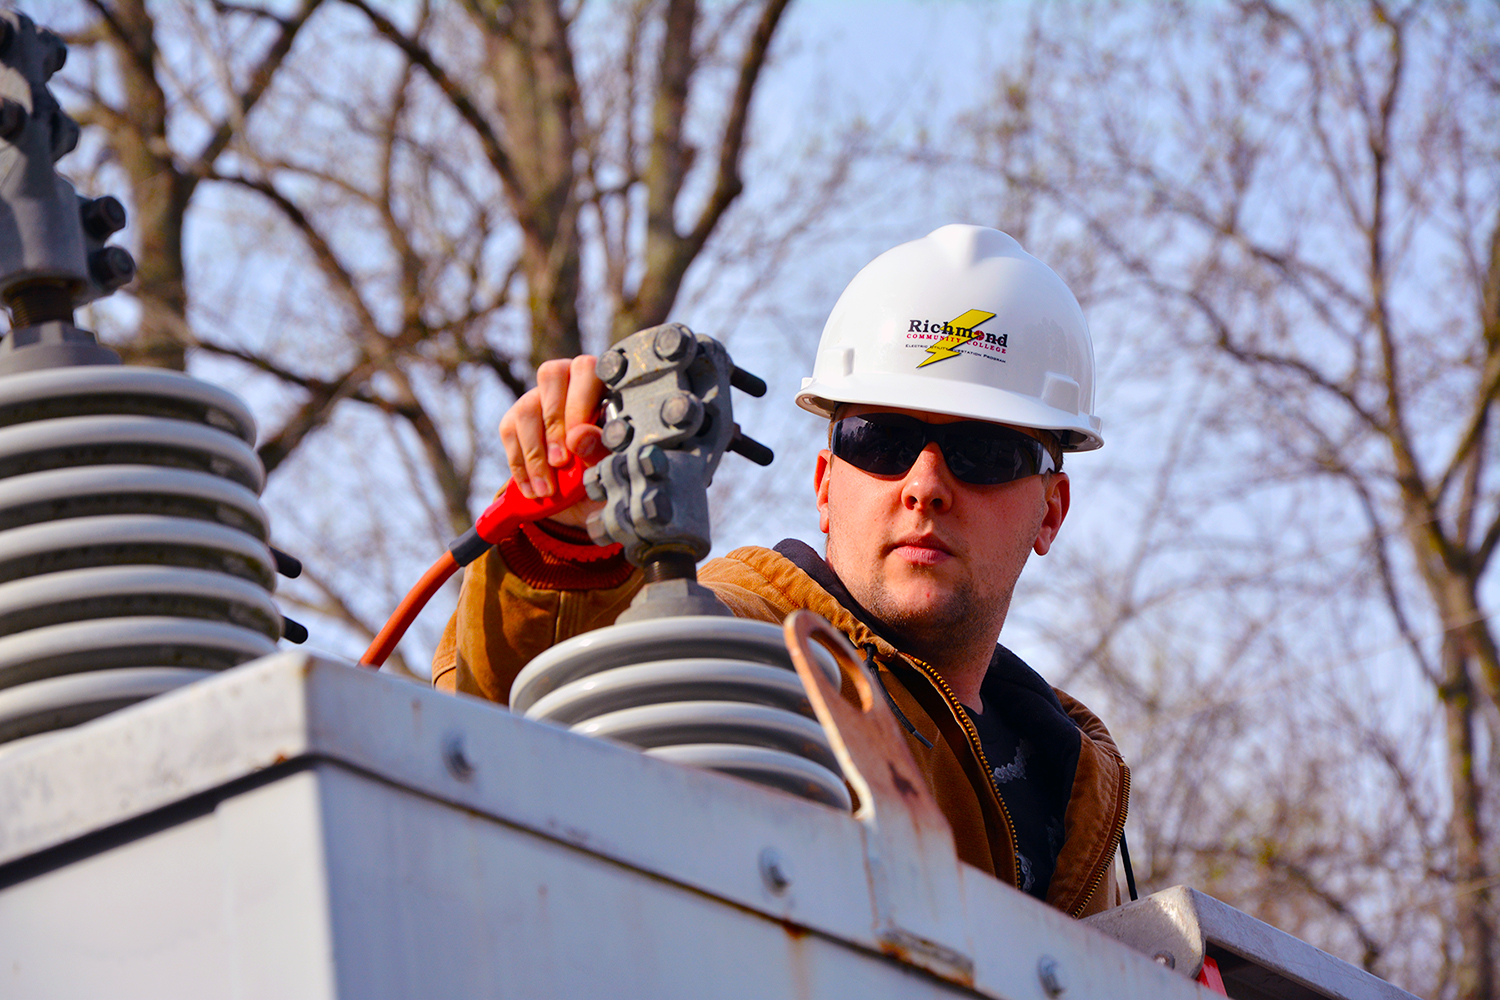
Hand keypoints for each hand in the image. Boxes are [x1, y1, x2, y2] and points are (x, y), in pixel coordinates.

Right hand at [499, 356, 606, 525]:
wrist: (583, 498)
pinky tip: (532, 490)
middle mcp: (567, 380)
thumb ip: (599, 449)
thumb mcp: (610, 465)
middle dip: (555, 424)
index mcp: (600, 383)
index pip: (586, 370)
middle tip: (561, 463)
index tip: (577, 441)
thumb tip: (578, 436)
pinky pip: (509, 432)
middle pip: (551, 376)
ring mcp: (538, 397)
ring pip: (527, 408)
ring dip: (535, 453)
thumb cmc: (606, 470)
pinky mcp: (515, 418)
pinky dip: (520, 465)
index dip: (579, 402)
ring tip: (547, 489)